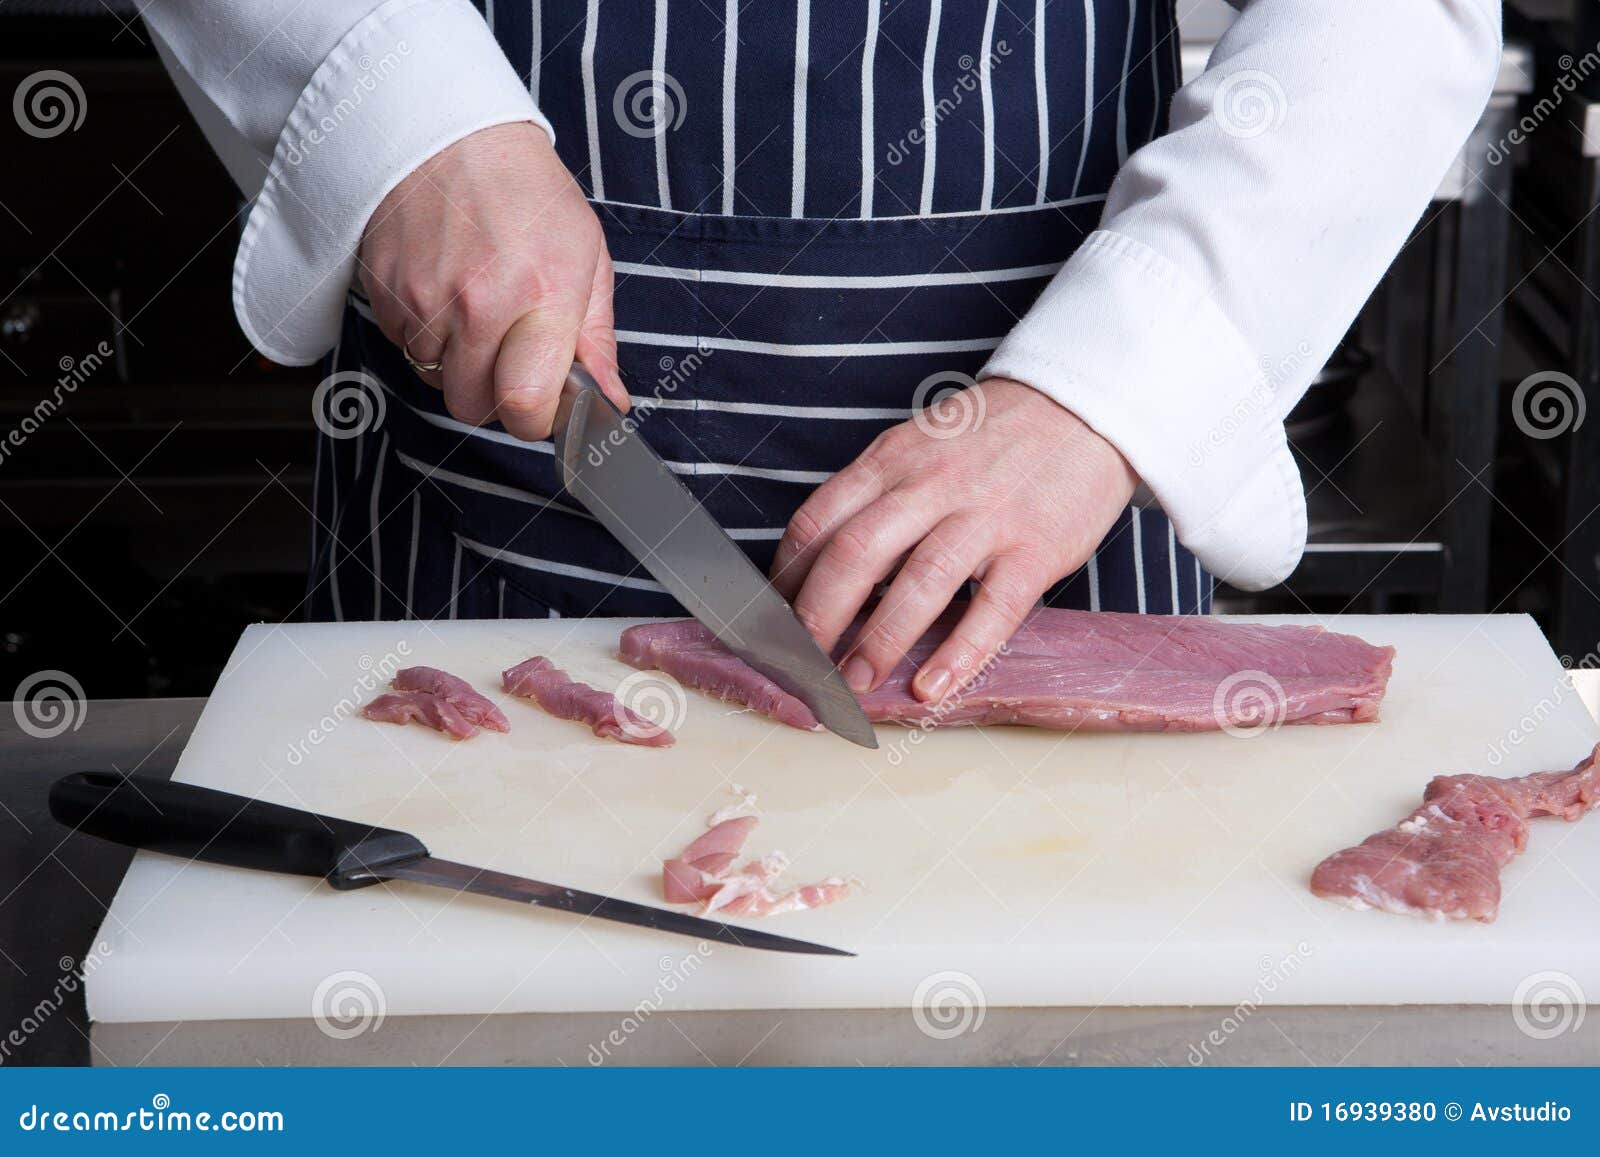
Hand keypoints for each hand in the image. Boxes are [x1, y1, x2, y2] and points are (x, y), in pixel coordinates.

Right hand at [357, 122, 627, 439]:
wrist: (448, 134)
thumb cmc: (528, 194)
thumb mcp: (586, 256)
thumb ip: (597, 338)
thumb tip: (610, 400)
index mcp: (542, 294)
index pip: (526, 405)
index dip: (535, 419)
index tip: (543, 404)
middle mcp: (479, 302)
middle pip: (474, 406)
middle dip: (495, 397)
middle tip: (510, 358)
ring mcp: (425, 298)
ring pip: (435, 380)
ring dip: (456, 364)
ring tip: (475, 313)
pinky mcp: (385, 291)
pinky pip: (404, 347)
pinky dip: (424, 336)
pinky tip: (443, 293)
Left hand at [771, 379, 1138, 701]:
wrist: (1084, 407)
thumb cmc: (990, 438)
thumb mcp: (917, 445)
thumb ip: (873, 496)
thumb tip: (818, 567)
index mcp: (891, 461)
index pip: (818, 521)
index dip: (786, 579)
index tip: (771, 623)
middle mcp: (930, 486)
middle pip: (856, 554)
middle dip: (818, 617)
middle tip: (800, 665)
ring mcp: (984, 518)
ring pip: (918, 584)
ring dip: (878, 641)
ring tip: (853, 686)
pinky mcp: (1035, 549)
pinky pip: (991, 609)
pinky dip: (958, 653)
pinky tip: (930, 687)